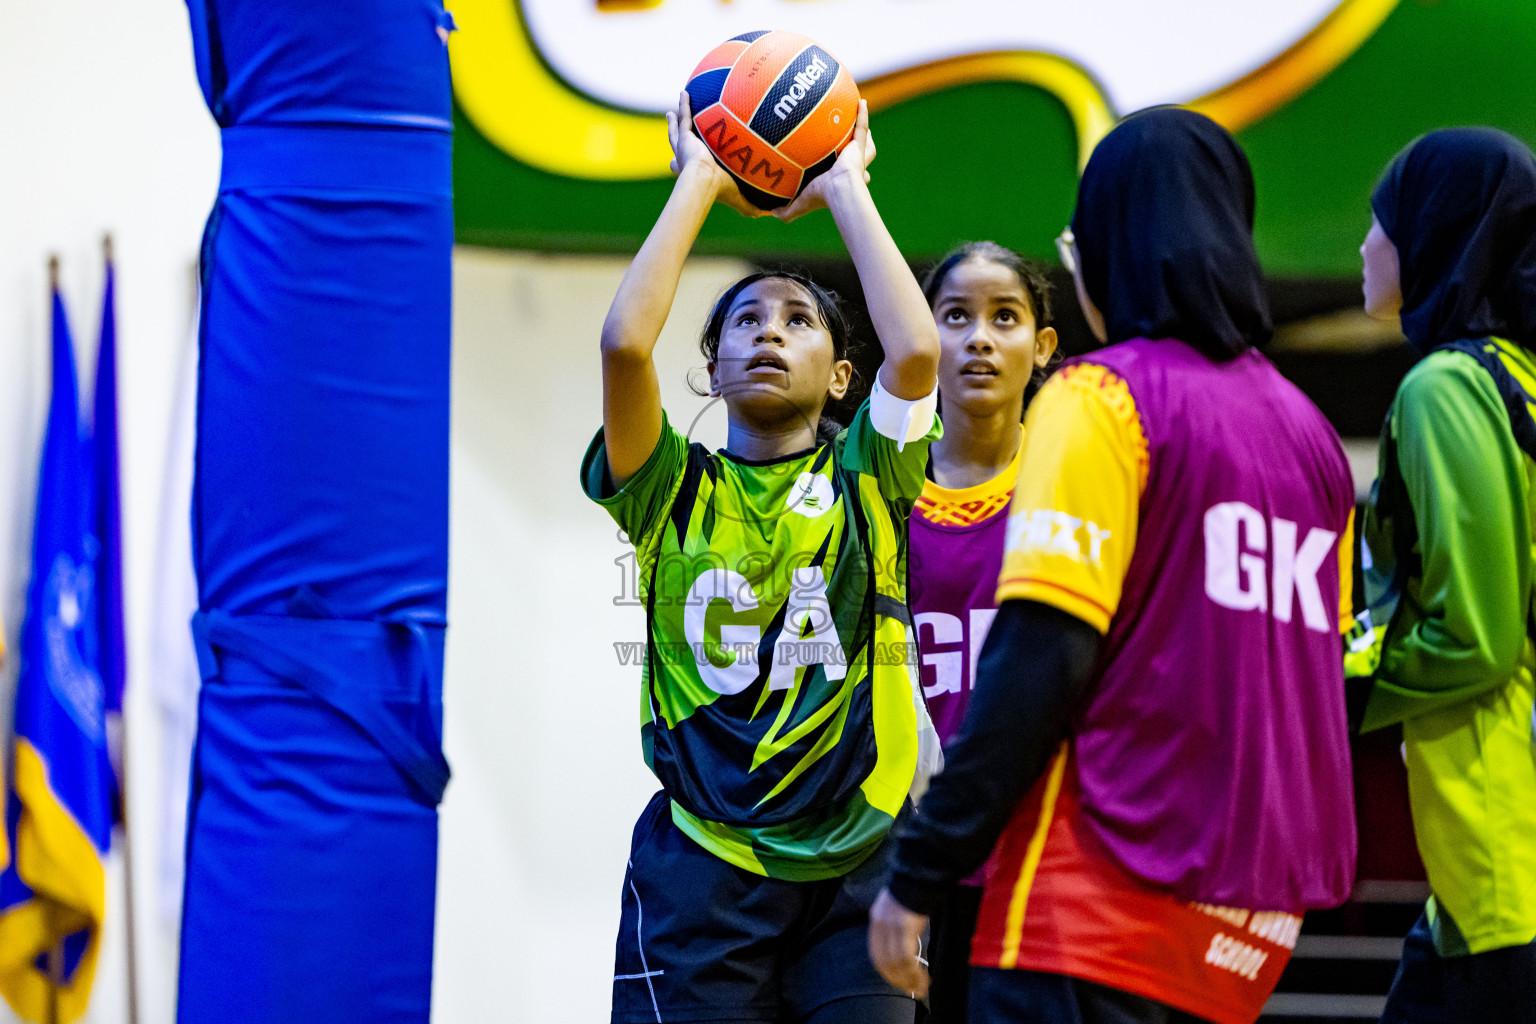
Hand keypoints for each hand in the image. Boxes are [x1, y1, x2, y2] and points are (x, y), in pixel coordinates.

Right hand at [668, 91, 765, 218]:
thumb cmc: (719, 192)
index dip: (679, 166)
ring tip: (671, 112)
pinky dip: (684, 105)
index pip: (683, 168)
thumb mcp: (737, 199)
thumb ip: (749, 206)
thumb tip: (765, 215)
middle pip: (678, 145)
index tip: (673, 164)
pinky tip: (685, 93)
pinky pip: (685, 117)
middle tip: (673, 128)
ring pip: (678, 130)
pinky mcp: (686, 137)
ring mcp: (685, 147)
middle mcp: (686, 159)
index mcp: (694, 173)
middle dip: (675, 136)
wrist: (705, 183)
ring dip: (675, 120)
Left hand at [774, 99, 875, 222]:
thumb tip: (769, 213)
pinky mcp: (859, 145)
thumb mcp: (801, 204)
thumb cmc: (823, 198)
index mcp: (843, 181)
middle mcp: (853, 168)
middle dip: (858, 152)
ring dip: (864, 133)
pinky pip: (861, 126)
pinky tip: (861, 101)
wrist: (840, 190)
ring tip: (858, 120)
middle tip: (851, 142)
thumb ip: (787, 210)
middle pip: (859, 158)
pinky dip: (863, 114)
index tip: (840, 170)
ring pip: (865, 143)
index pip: (849, 178)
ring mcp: (857, 156)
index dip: (848, 177)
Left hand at [867, 887, 928, 998]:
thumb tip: (903, 951)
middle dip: (897, 979)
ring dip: (908, 980)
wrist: (920, 875)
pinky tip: (923, 979)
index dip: (886, 971)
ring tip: (919, 989)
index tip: (897, 981)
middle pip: (884, 962)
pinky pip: (907, 959)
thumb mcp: (897, 910)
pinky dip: (915, 973)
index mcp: (876, 919)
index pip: (876, 954)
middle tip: (910, 990)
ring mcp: (891, 928)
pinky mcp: (904, 930)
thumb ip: (896, 929)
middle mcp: (880, 925)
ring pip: (896, 964)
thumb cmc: (914, 892)